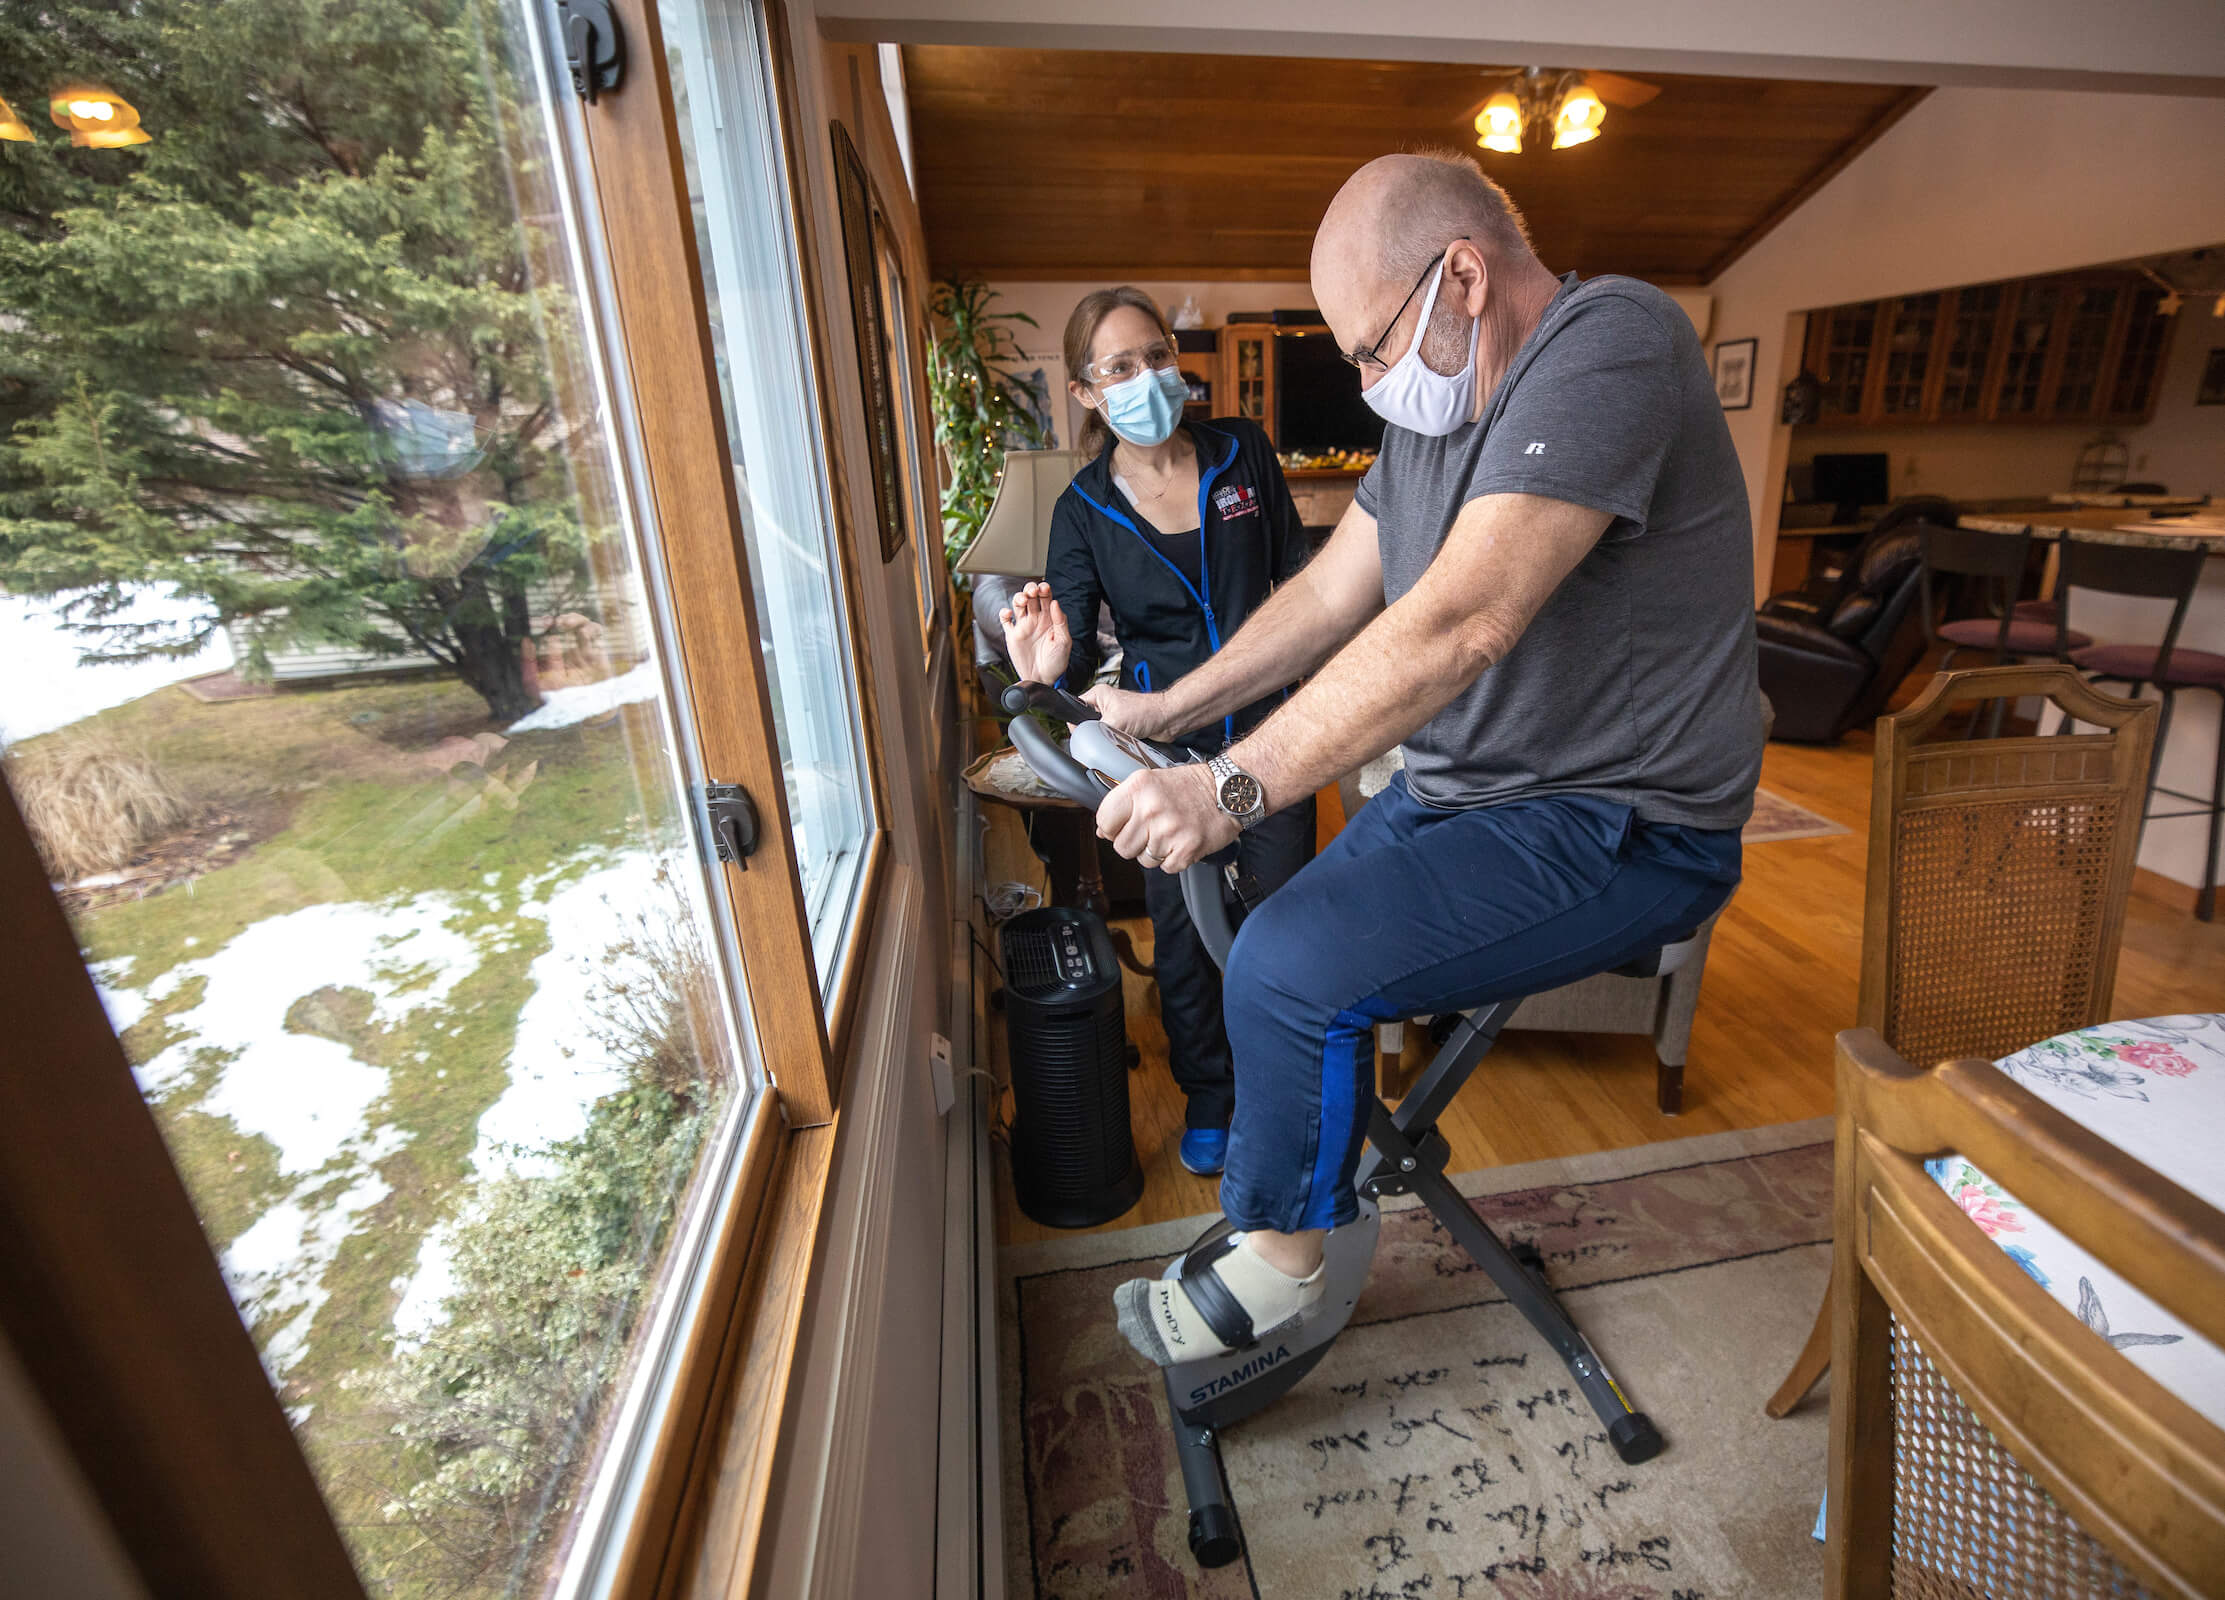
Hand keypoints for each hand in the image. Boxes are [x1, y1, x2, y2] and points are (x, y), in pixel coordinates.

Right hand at [998, 581, 1070, 686]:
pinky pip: (1005, 620)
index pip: (1046, 597)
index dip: (1044, 589)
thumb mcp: (1064, 642)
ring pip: (1018, 604)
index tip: (1044, 587)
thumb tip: (1055, 602)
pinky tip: (1009, 613)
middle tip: (1032, 592)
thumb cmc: (1057, 662)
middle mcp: (1036, 620)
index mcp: (1049, 619)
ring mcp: (1024, 627)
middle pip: (1031, 597)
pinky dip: (1004, 613)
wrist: (1044, 679)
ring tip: (1023, 600)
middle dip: (1030, 589)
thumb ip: (1061, 622)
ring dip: (1018, 597)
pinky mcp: (1012, 635)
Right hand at [1080, 684, 1177, 739]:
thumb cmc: (1148, 711)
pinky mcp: (1120, 728)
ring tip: (1113, 738)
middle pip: (1086, 724)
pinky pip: (1109, 739)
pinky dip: (1112, 743)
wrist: (1167, 720)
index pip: (1076, 709)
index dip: (1076, 724)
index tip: (1081, 734)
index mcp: (1098, 695)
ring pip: (1098, 733)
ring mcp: (1112, 716)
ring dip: (1104, 739)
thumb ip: (1095, 730)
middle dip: (1091, 734)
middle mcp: (1104, 704)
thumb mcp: (1114, 721)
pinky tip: (1119, 743)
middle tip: (1101, 737)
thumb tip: (1085, 742)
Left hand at [1095, 763, 1236, 874]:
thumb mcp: (1151, 782)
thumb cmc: (1190, 786)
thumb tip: (1103, 831)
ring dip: (1156, 852)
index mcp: (1138, 788)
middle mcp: (1151, 809)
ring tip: (1171, 833)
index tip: (1123, 826)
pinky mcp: (1186, 849)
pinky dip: (1174, 859)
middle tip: (1152, 830)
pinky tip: (1182, 841)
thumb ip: (1124, 804)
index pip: (1104, 821)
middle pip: (1122, 847)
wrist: (1229, 790)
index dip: (1112, 828)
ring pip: (1143, 860)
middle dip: (1135, 843)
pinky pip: (1166, 867)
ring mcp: (1169, 830)